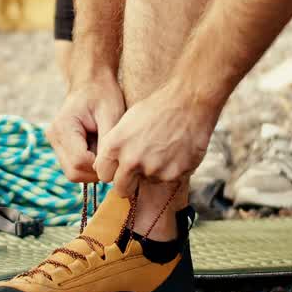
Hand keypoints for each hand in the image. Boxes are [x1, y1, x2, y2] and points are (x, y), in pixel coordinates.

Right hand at [48, 72, 124, 182]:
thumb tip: (106, 170)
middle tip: (112, 158)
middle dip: (95, 171)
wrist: (91, 83)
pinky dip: (88, 164)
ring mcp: (54, 142)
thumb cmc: (103, 94)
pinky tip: (98, 149)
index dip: (100, 167)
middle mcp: (53, 136)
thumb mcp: (111, 115)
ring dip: (92, 169)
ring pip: (72, 173)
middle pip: (73, 172)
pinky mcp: (59, 146)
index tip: (115, 158)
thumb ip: (107, 143)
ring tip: (104, 150)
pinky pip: (73, 166)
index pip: (80, 162)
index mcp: (63, 127)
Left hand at [93, 81, 219, 194]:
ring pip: (147, 183)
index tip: (118, 168)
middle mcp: (130, 160)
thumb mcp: (126, 122)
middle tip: (138, 170)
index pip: (103, 174)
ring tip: (162, 150)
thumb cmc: (156, 108)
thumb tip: (108, 165)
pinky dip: (170, 170)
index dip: (111, 172)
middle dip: (127, 183)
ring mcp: (152, 169)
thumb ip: (115, 146)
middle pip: (121, 189)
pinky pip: (166, 180)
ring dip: (152, 173)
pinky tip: (175, 152)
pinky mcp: (172, 175)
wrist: (189, 102)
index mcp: (115, 145)